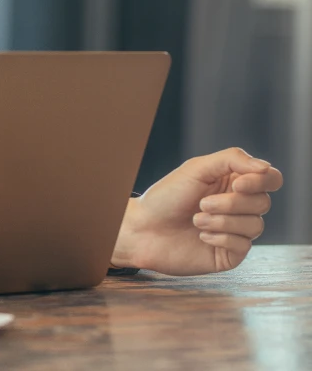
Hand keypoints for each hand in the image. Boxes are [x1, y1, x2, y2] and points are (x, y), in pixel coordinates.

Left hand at [111, 147, 282, 274]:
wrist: (143, 229)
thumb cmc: (166, 196)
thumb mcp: (197, 169)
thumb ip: (232, 160)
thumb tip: (266, 168)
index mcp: (233, 183)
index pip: (270, 179)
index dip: (262, 181)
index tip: (238, 184)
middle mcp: (239, 207)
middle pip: (263, 202)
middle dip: (231, 203)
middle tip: (202, 204)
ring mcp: (236, 231)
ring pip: (256, 225)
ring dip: (222, 221)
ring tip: (196, 219)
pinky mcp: (230, 253)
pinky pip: (244, 245)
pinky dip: (221, 238)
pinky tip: (201, 236)